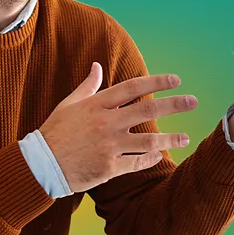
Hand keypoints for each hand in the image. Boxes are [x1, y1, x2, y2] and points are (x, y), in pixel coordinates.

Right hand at [38, 62, 196, 192]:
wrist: (40, 165)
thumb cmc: (55, 132)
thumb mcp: (69, 104)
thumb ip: (87, 86)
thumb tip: (97, 66)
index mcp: (97, 104)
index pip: (133, 88)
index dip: (157, 82)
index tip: (176, 79)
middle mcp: (106, 123)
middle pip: (148, 110)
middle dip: (175, 105)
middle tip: (193, 101)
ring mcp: (109, 146)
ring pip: (149, 140)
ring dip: (171, 139)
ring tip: (186, 138)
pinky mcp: (109, 168)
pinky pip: (137, 162)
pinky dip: (150, 159)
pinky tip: (159, 156)